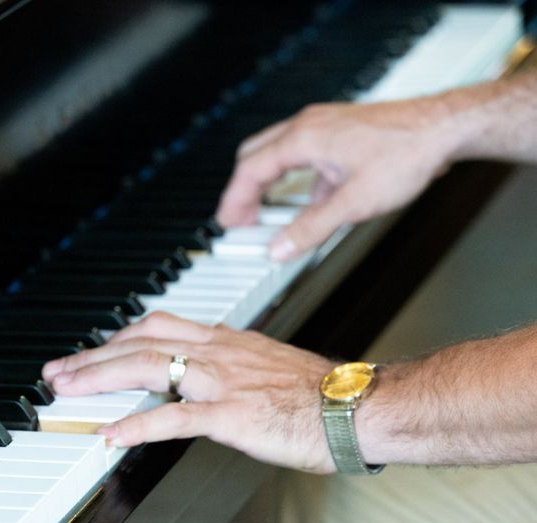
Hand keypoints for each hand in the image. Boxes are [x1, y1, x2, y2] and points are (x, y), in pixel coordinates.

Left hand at [42, 312, 337, 472]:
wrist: (356, 405)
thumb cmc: (319, 391)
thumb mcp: (266, 364)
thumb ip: (230, 365)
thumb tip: (201, 376)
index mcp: (226, 340)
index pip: (158, 326)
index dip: (118, 337)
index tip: (95, 349)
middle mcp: (218, 352)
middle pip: (141, 342)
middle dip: (94, 355)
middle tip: (60, 370)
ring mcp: (222, 381)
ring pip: (148, 367)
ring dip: (100, 377)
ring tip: (67, 390)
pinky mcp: (232, 414)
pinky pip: (174, 418)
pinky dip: (136, 425)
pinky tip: (111, 434)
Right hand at [216, 97, 457, 259]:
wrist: (444, 127)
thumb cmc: (407, 153)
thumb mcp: (354, 202)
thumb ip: (311, 228)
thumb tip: (280, 248)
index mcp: (302, 138)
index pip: (250, 171)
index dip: (234, 200)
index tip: (227, 222)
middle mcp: (308, 125)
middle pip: (255, 156)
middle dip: (244, 190)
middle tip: (241, 219)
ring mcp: (324, 124)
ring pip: (278, 152)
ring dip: (269, 183)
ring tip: (269, 213)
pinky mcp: (339, 130)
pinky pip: (303, 152)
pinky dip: (296, 177)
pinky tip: (313, 201)